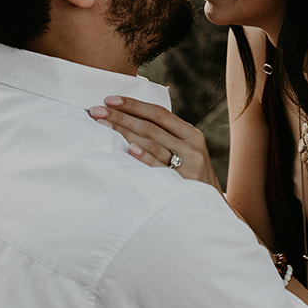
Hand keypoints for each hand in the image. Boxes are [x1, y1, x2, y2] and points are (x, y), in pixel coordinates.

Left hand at [90, 96, 220, 189]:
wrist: (210, 208)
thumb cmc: (191, 176)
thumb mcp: (187, 152)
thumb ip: (168, 137)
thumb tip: (131, 119)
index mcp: (191, 134)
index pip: (159, 113)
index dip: (134, 105)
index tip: (110, 100)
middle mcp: (191, 146)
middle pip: (151, 126)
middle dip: (121, 116)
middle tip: (97, 111)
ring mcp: (188, 164)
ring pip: (152, 142)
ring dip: (124, 131)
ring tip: (103, 125)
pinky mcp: (182, 182)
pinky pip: (159, 166)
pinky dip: (145, 156)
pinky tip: (130, 148)